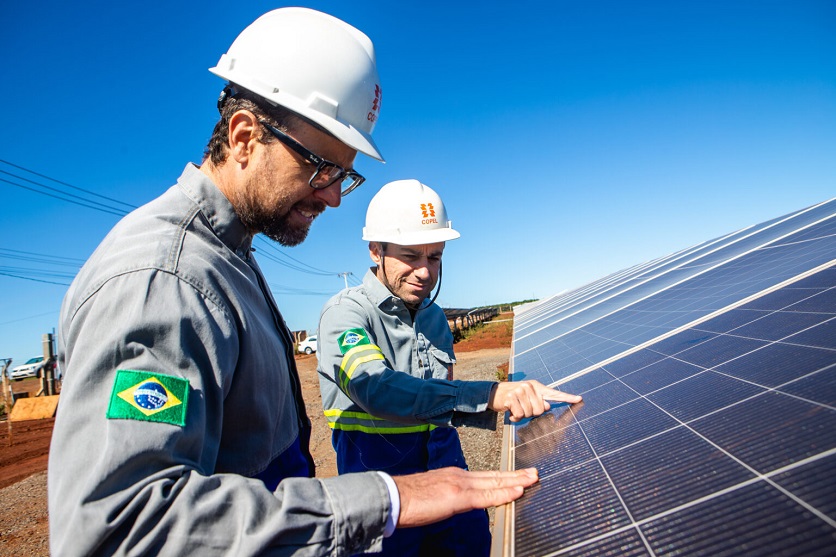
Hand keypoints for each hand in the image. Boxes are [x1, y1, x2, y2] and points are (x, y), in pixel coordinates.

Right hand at [392, 467, 538, 527]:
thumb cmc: (406, 499)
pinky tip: (517, 492)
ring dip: (516, 481)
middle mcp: (460, 476)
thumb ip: (448, 496)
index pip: (484, 477)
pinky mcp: (457, 496)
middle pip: (494, 476)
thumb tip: (455, 503)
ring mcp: (459, 484)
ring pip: (494, 482)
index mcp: (454, 476)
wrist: (392, 497)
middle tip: (533, 473)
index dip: (503, 477)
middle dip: (515, 475)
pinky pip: (486, 496)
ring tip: (532, 479)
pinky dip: (503, 493)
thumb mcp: (433, 495)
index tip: (517, 477)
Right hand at [488, 380, 581, 421]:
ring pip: (530, 413)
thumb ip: (539, 402)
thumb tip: (547, 406)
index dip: (567, 397)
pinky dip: (515, 417)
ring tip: (516, 408)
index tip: (579, 399)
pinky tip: (511, 412)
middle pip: (541, 409)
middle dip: (532, 413)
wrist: (495, 393)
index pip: (554, 393)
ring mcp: (520, 391)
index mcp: (536, 386)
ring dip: (522, 415)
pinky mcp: (511, 398)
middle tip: (523, 408)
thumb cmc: (514, 397)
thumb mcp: (527, 397)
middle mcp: (530, 386)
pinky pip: (520, 415)